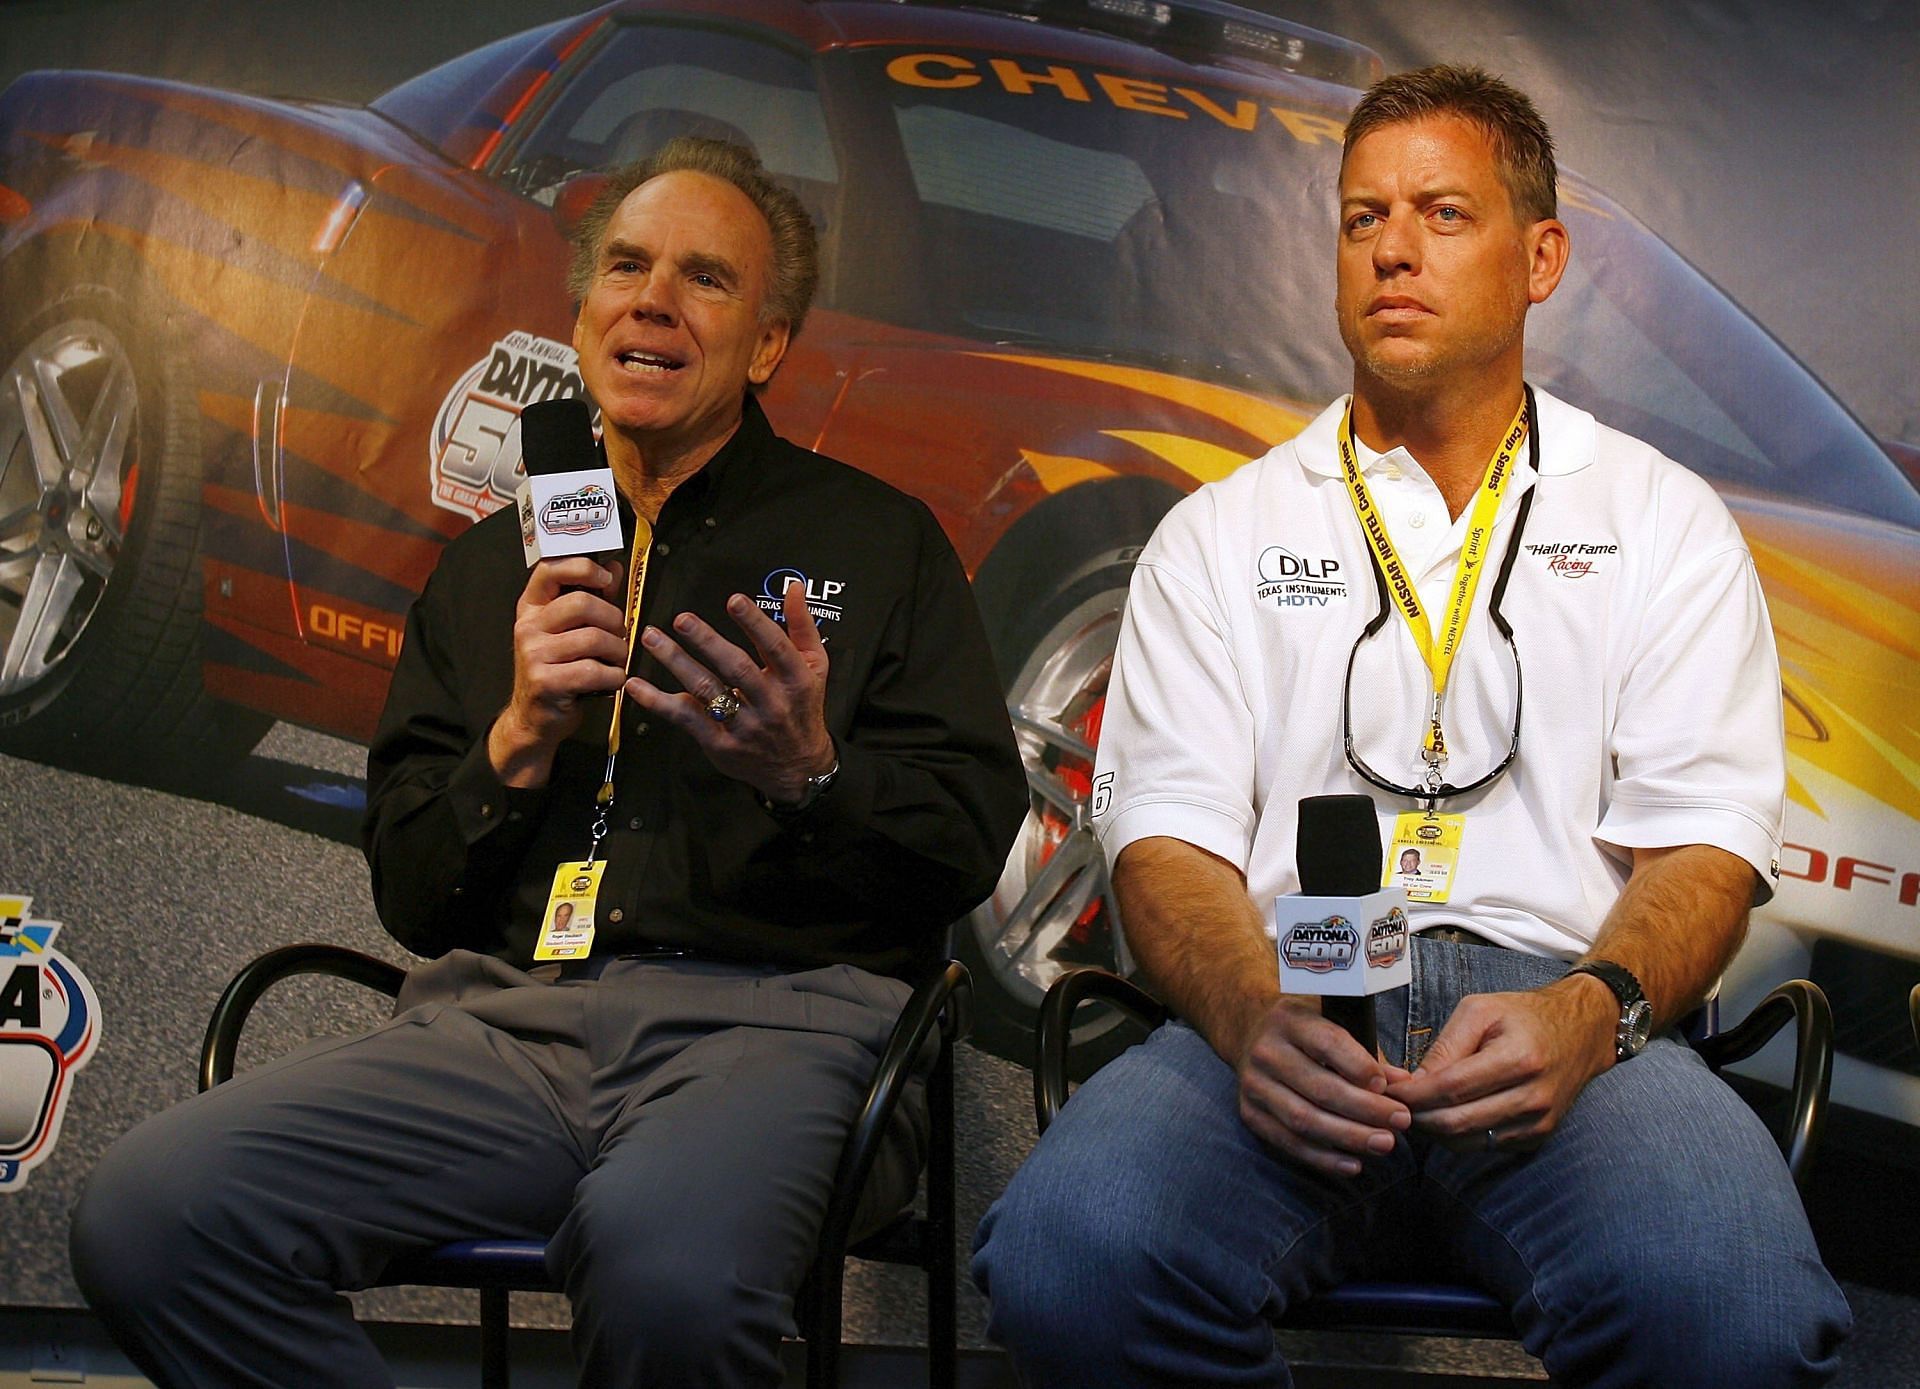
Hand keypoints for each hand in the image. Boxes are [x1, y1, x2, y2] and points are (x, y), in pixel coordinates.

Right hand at [489, 556, 628, 786]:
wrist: (535, 718)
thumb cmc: (558, 670)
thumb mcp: (570, 630)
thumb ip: (594, 598)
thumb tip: (613, 566)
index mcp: (532, 607)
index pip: (550, 569)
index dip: (583, 568)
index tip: (606, 579)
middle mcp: (528, 627)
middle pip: (582, 604)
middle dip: (614, 620)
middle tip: (619, 636)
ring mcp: (533, 654)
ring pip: (594, 639)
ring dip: (618, 652)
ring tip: (616, 661)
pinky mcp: (544, 682)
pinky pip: (594, 671)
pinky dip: (614, 677)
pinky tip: (611, 681)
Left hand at [626, 579, 834, 801]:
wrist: (798, 767)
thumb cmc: (802, 707)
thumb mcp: (814, 667)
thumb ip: (801, 626)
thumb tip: (793, 588)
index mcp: (794, 681)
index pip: (776, 648)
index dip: (755, 623)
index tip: (734, 601)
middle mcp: (770, 703)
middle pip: (736, 668)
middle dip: (707, 642)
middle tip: (682, 619)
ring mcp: (743, 726)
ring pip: (706, 690)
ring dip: (676, 662)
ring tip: (653, 638)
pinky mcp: (719, 743)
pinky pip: (685, 719)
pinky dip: (658, 702)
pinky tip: (636, 685)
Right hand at [1234, 999, 1412, 1177]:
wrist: (1250, 1035)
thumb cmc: (1305, 1032)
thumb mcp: (1332, 1024)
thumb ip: (1365, 1054)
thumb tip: (1402, 1083)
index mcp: (1289, 1019)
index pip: (1327, 1044)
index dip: (1361, 1068)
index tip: (1390, 1088)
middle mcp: (1266, 1051)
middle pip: (1319, 1088)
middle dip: (1365, 1109)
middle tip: (1400, 1122)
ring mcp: (1254, 1084)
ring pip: (1304, 1119)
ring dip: (1348, 1137)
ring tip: (1384, 1144)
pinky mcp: (1250, 1113)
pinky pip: (1289, 1142)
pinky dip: (1323, 1158)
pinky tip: (1353, 1164)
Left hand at [1385, 977, 1616, 1150]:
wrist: (1581, 1032)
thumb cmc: (1524, 1016)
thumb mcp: (1479, 1011)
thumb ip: (1444, 1046)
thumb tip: (1410, 1083)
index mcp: (1518, 1059)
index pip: (1451, 1089)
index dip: (1413, 1094)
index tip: (1386, 1089)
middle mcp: (1533, 1097)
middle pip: (1456, 1123)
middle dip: (1416, 1116)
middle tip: (1392, 1103)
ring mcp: (1538, 1123)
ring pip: (1467, 1142)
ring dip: (1432, 1131)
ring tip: (1413, 1109)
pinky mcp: (1537, 1137)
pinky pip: (1484, 1146)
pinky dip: (1457, 1136)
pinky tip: (1443, 1115)